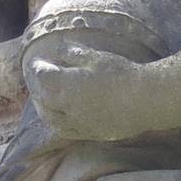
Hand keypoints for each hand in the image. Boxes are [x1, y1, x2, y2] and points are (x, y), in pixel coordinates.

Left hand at [25, 46, 150, 141]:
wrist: (144, 99)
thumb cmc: (121, 74)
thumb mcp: (97, 57)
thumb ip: (74, 53)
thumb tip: (59, 47)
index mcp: (68, 85)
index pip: (44, 77)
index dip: (38, 69)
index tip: (36, 63)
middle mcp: (69, 106)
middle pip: (43, 98)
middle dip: (37, 88)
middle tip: (36, 80)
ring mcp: (78, 121)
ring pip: (51, 118)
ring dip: (42, 108)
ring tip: (41, 100)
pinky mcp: (89, 132)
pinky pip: (66, 131)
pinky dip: (56, 123)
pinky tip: (58, 118)